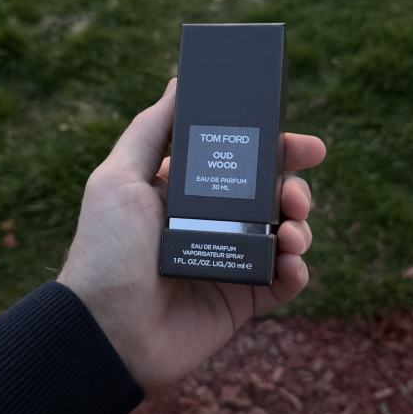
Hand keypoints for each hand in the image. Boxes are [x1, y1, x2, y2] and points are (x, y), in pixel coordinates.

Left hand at [57, 79, 325, 393]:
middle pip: (271, 195)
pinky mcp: (242, 299)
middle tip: (294, 195)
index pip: (242, 162)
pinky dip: (296, 270)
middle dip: (294, 188)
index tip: (306, 145)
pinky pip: (284, 282)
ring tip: (289, 231)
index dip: (277, 150)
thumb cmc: (107, 250)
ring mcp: (230, 259)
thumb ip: (152, 130)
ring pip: (285, 233)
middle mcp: (214, 222)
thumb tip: (179, 82)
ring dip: (300, 226)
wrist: (106, 331)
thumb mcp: (119, 178)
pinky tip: (288, 263)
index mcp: (188, 192)